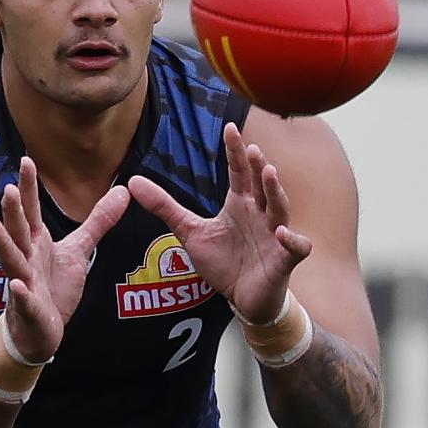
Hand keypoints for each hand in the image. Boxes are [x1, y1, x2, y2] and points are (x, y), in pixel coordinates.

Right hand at [0, 156, 129, 360]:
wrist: (39, 330)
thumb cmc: (53, 286)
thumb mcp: (78, 250)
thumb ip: (98, 221)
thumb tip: (123, 191)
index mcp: (36, 241)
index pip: (31, 210)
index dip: (28, 187)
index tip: (26, 160)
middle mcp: (26, 258)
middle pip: (18, 231)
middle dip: (12, 210)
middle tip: (7, 188)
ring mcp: (24, 282)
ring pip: (12, 260)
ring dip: (3, 244)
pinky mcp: (29, 308)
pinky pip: (23, 299)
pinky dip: (20, 292)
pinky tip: (17, 284)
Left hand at [127, 122, 311, 323]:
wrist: (244, 299)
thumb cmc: (223, 262)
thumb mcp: (189, 232)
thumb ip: (164, 207)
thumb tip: (131, 182)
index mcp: (240, 204)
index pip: (239, 172)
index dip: (235, 151)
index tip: (230, 128)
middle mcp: (260, 214)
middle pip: (261, 185)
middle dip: (258, 166)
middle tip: (252, 149)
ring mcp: (275, 235)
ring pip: (280, 208)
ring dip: (275, 191)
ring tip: (269, 174)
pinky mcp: (284, 260)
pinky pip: (296, 248)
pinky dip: (293, 240)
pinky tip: (282, 233)